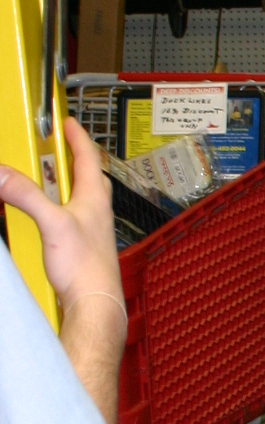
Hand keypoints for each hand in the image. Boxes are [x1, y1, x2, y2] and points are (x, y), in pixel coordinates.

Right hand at [0, 118, 122, 313]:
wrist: (94, 301)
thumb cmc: (86, 268)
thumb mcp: (51, 223)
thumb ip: (26, 195)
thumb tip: (3, 174)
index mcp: (95, 198)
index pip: (88, 157)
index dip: (78, 137)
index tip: (69, 122)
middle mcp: (97, 211)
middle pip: (88, 174)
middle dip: (74, 157)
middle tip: (59, 146)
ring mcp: (92, 228)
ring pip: (80, 196)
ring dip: (64, 184)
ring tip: (48, 177)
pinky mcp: (83, 246)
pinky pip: (71, 217)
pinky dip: (59, 208)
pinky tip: (48, 215)